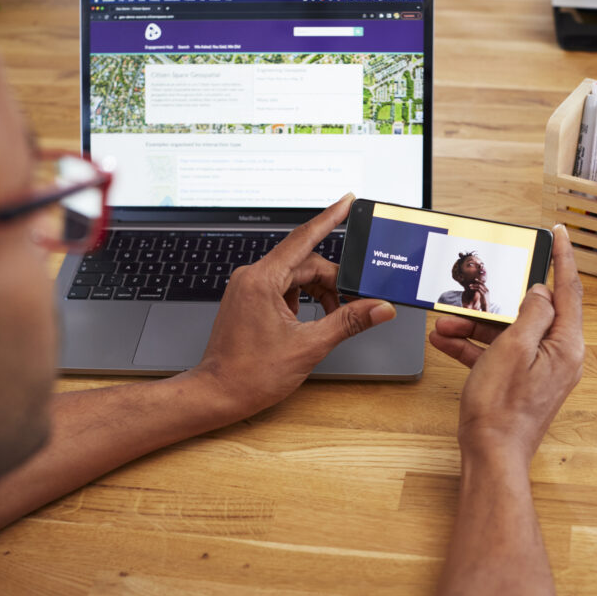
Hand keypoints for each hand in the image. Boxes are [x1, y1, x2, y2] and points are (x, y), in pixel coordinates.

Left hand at [192, 193, 395, 420]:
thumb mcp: (309, 346)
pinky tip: (309, 321)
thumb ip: (348, 322)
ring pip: (295, 277)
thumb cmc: (250, 374)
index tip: (346, 201)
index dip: (329, 218)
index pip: (303, 239)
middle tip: (353, 304)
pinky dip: (303, 300)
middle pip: (305, 263)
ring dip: (319, 292)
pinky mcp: (249, 300)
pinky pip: (283, 288)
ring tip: (331, 318)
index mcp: (262, 281)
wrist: (218, 394)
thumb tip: (378, 308)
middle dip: (332, 281)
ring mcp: (248, 288)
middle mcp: (252, 277)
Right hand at [429, 224, 583, 466]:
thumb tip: (540, 292)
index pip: (568, 290)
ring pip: (508, 334)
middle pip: (530, 312)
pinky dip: (474, 347)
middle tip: (475, 290)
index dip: (563, 258)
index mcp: (566, 346)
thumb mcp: (512, 349)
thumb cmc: (501, 410)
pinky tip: (446, 341)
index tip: (559, 234)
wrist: (490, 455)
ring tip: (445, 323)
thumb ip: (530, 314)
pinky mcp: (520, 383)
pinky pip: (498, 354)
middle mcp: (558, 356)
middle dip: (494, 302)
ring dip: (475, 326)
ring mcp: (539, 371)